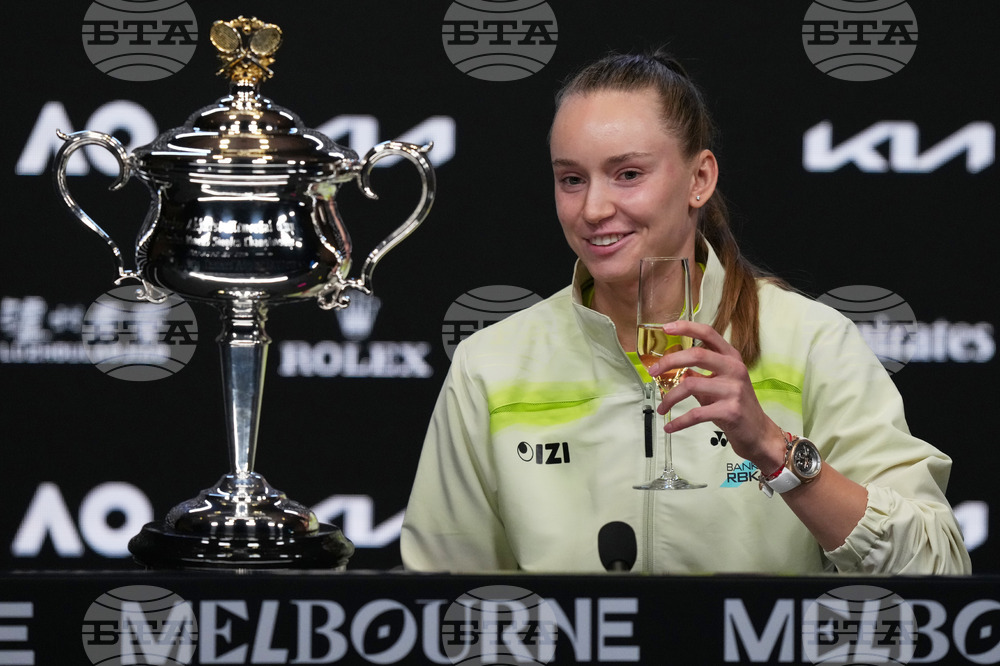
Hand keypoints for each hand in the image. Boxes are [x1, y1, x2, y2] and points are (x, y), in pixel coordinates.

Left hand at [647, 320, 784, 470]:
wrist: (758, 433)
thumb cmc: (734, 405)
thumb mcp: (718, 384)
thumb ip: (698, 374)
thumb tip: (671, 368)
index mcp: (731, 357)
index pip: (708, 333)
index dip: (686, 327)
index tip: (665, 328)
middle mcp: (734, 369)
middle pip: (696, 355)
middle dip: (669, 362)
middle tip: (652, 372)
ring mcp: (734, 389)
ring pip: (690, 385)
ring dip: (669, 397)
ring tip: (661, 407)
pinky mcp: (731, 411)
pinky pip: (696, 413)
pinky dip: (679, 421)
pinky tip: (670, 426)